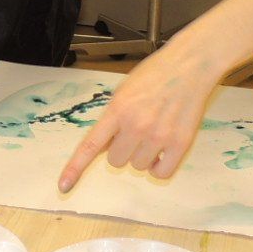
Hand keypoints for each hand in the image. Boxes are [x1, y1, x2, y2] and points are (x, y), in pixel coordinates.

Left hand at [58, 40, 223, 191]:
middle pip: (116, 162)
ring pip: (138, 167)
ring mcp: (159, 136)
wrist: (190, 65)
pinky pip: (161, 173)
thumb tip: (104, 147)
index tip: (63, 186)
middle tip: (136, 131)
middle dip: (123, 149)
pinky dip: (160, 166)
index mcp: (118, 110)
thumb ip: (113, 119)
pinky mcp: (180, 144)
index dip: (75, 168)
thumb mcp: (124, 91)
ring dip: (143, 155)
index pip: (90, 146)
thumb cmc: (156, 74)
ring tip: (154, 131)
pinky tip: (163, 150)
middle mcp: (136, 125)